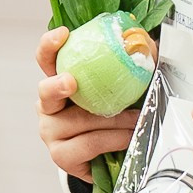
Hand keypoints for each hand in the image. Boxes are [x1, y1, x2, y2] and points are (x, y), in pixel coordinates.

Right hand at [35, 29, 141, 178]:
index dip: (50, 46)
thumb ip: (128, 66)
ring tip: (136, 118)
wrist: (113, 158)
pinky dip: (112, 139)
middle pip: (46, 91)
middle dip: (58, 85)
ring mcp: (51, 132)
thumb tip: (146, 45)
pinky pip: (88, 144)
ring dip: (112, 119)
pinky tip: (128, 136)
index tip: (63, 34)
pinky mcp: (62, 155)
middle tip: (72, 82)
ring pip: (78, 120)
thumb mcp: (120, 89)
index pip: (46, 60)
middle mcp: (49, 107)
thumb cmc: (114, 117)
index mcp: (59, 82)